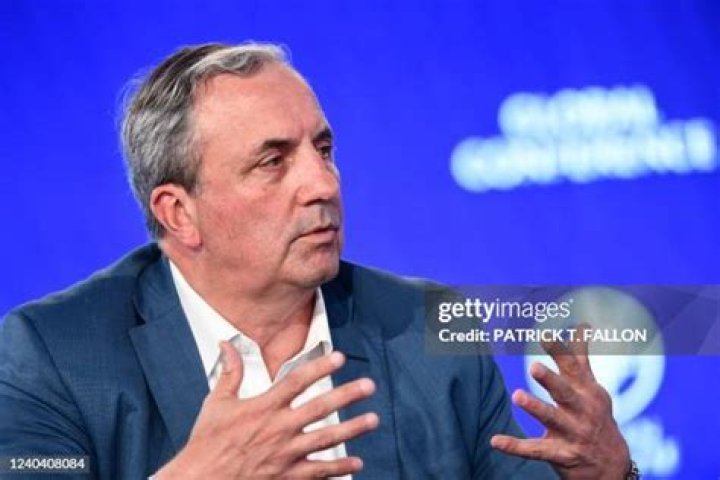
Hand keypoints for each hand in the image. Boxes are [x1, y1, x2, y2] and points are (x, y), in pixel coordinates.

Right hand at [155, 341, 378, 478]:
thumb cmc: (206, 442)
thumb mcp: (215, 403)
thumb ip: (229, 372)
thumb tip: (226, 343)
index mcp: (263, 407)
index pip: (297, 381)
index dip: (320, 367)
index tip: (339, 357)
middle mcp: (279, 429)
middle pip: (320, 408)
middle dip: (347, 395)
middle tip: (369, 386)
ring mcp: (285, 454)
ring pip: (326, 439)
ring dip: (352, 429)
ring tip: (373, 420)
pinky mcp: (286, 477)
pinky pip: (318, 472)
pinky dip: (339, 468)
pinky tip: (357, 463)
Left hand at [490, 325, 630, 479]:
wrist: (613, 468)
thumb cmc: (596, 417)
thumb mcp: (593, 388)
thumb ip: (580, 358)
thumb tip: (581, 326)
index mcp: (587, 391)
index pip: (573, 368)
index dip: (559, 351)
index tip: (546, 335)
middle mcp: (582, 411)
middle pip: (565, 393)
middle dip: (551, 380)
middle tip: (533, 367)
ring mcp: (573, 434)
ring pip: (552, 419)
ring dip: (536, 408)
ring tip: (517, 396)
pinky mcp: (562, 455)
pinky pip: (535, 450)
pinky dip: (515, 446)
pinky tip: (495, 440)